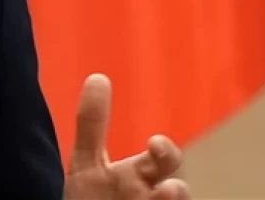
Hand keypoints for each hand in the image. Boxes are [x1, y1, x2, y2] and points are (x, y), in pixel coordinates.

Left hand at [63, 74, 189, 199]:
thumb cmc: (93, 198)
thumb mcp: (86, 164)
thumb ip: (92, 124)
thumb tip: (97, 77)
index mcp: (140, 178)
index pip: (162, 160)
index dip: (164, 151)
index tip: (153, 142)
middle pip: (177, 194)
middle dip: (176, 192)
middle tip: (167, 190)